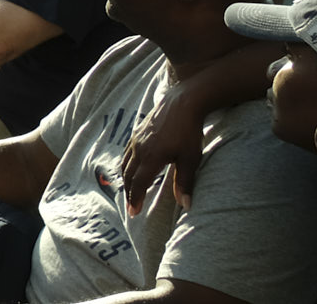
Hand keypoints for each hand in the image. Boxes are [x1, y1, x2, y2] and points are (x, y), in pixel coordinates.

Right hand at [121, 85, 204, 213]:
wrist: (182, 103)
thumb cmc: (189, 132)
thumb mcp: (191, 159)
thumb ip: (185, 183)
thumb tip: (185, 206)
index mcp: (151, 158)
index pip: (138, 183)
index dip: (135, 199)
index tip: (134, 213)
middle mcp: (139, 149)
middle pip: (128, 176)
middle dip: (129, 192)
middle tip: (131, 207)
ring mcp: (136, 140)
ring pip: (125, 164)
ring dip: (126, 179)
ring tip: (129, 190)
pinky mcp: (137, 133)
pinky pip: (127, 153)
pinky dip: (126, 165)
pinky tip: (132, 168)